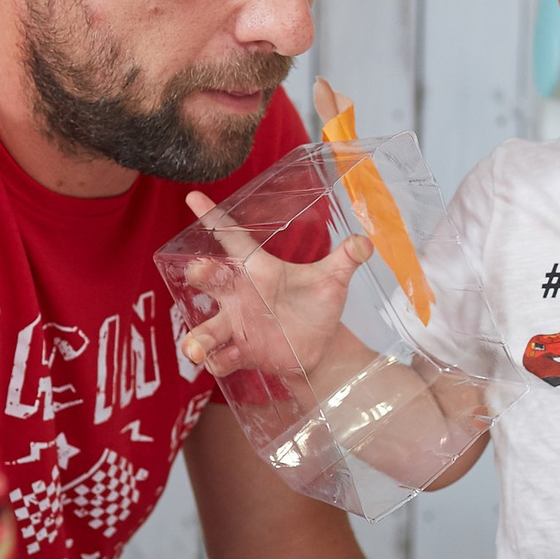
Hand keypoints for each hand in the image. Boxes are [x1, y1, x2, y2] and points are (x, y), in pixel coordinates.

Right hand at [178, 188, 371, 382]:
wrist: (322, 345)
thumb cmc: (318, 304)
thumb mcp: (334, 279)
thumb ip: (347, 257)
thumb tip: (365, 242)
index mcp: (259, 269)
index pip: (233, 238)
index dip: (213, 218)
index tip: (194, 198)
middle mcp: (240, 294)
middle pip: (211, 278)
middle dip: (202, 273)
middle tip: (199, 270)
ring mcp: (238, 324)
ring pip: (208, 327)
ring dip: (198, 337)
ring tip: (196, 348)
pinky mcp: (243, 352)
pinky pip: (222, 357)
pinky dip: (219, 360)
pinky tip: (224, 360)